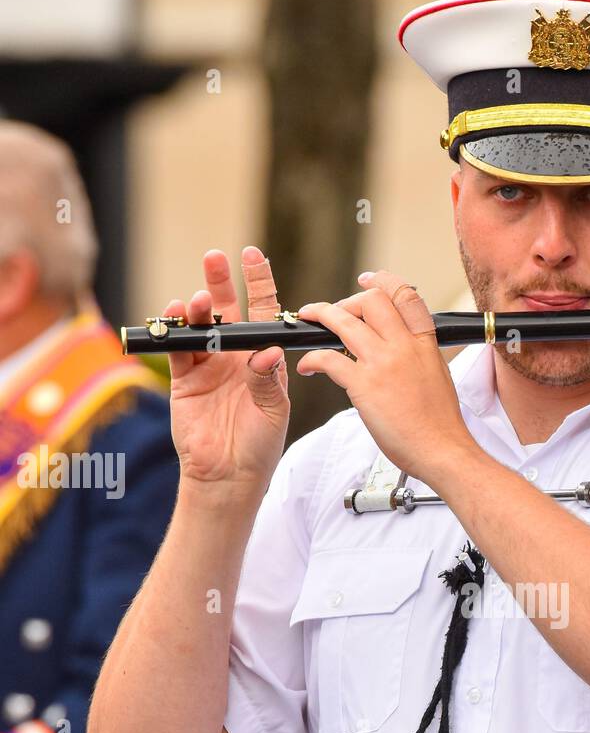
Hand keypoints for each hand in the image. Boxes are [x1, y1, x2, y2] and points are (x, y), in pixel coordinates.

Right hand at [165, 246, 289, 496]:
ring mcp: (208, 365)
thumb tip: (267, 351)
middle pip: (226, 310)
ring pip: (199, 325)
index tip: (254, 255)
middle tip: (214, 258)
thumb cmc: (258, 446)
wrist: (227, 477)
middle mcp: (235, 357)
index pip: (263, 313)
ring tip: (195, 301)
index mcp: (263, 359)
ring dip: (195, 308)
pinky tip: (173, 316)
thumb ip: (268, 380)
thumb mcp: (273, 412)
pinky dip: (173, 331)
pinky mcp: (184, 378)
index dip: (259, 283)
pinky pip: (176, 347)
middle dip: (219, 282)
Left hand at [295, 270, 478, 486]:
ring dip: (320, 316)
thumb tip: (401, 346)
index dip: (382, 280)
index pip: (405, 294)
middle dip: (348, 301)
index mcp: (424, 342)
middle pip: (371, 300)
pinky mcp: (364, 385)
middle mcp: (404, 346)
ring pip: (343, 321)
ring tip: (308, 320)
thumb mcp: (437, 374)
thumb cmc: (440, 423)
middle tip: (336, 313)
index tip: (367, 280)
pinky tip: (309, 367)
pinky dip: (312, 359)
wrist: (443, 450)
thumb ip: (418, 354)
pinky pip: (328, 359)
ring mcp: (383, 363)